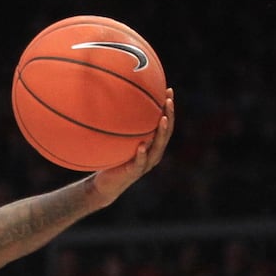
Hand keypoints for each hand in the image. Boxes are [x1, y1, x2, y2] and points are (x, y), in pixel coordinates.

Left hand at [87, 89, 172, 206]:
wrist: (105, 184)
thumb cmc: (112, 158)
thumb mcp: (116, 140)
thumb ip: (118, 125)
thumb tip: (109, 99)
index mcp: (152, 144)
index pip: (164, 123)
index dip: (168, 108)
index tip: (168, 91)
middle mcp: (153, 153)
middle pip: (166, 133)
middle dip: (169, 115)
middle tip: (169, 100)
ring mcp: (145, 163)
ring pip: (158, 147)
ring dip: (161, 132)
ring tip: (163, 118)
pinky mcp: (134, 172)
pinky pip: (140, 162)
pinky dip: (141, 154)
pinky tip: (141, 146)